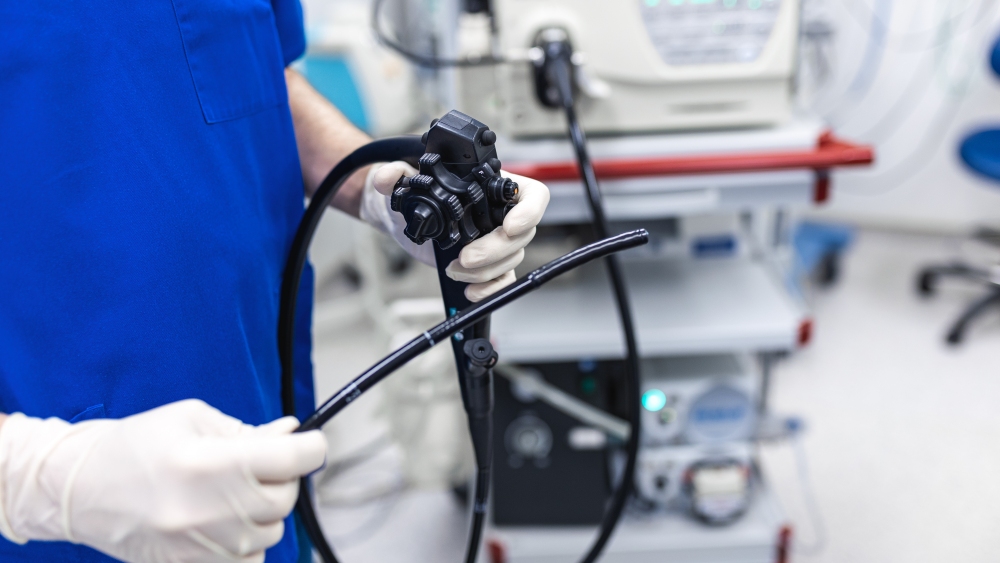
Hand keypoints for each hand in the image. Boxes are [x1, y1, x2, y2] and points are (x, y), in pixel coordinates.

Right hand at [0, 399, 326, 562]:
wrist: (79, 489)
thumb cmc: (135, 445)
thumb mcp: (193, 419)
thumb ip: (248, 430)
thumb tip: (291, 433)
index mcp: (212, 463)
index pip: (294, 460)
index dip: (311, 447)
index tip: (309, 444)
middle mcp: (211, 510)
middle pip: (285, 498)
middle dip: (281, 478)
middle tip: (256, 465)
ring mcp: (203, 546)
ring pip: (271, 532)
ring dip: (263, 510)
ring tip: (230, 493)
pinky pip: (249, 559)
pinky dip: (247, 541)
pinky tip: (222, 521)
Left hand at [363, 162, 549, 301]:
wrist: (407, 219)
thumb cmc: (418, 193)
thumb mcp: (406, 179)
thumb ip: (395, 173)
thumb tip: (385, 177)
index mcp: (495, 187)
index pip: (532, 196)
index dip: (529, 212)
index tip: (510, 226)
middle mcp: (501, 213)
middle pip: (522, 234)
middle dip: (494, 250)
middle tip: (466, 257)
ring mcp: (497, 240)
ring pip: (511, 259)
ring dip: (484, 271)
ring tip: (455, 269)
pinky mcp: (488, 263)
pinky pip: (502, 279)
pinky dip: (489, 289)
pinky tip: (470, 291)